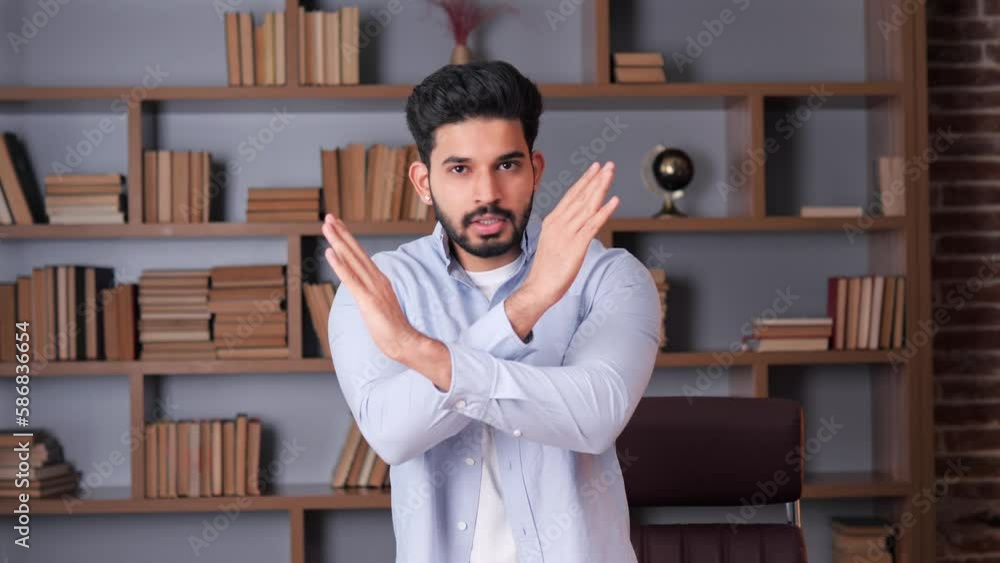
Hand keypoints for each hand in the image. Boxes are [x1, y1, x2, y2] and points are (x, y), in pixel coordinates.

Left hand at [322, 214, 418, 361]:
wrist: (405, 342)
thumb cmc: (392, 329)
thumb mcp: (380, 307)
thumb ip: (372, 295)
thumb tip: (364, 292)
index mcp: (379, 281)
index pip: (361, 256)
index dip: (348, 240)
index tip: (338, 226)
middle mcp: (377, 279)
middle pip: (356, 252)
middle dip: (341, 234)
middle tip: (328, 217)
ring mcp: (372, 288)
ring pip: (352, 260)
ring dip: (338, 242)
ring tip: (327, 226)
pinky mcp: (367, 300)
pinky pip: (350, 279)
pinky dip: (339, 265)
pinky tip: (329, 252)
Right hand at [521, 161, 618, 308]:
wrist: (539, 287)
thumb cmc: (547, 268)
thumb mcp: (553, 241)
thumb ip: (565, 229)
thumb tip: (577, 223)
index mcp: (553, 221)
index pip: (571, 195)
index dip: (585, 180)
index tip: (595, 168)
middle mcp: (560, 223)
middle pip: (581, 196)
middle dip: (596, 179)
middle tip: (609, 164)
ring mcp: (568, 233)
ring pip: (588, 206)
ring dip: (601, 188)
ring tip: (611, 174)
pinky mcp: (577, 246)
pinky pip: (593, 224)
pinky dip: (604, 211)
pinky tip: (615, 200)